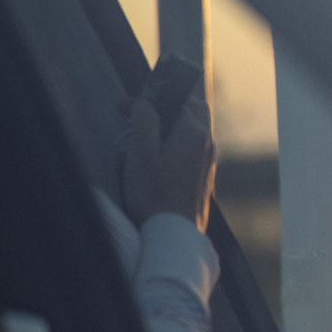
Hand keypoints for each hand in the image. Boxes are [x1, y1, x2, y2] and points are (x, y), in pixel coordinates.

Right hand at [122, 96, 215, 230]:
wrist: (173, 233)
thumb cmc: (154, 194)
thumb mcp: (141, 152)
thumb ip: (144, 120)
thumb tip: (144, 101)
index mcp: (194, 132)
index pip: (176, 99)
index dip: (147, 98)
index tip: (123, 107)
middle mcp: (207, 143)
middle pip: (194, 110)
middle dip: (168, 106)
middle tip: (140, 114)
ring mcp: (208, 161)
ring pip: (194, 130)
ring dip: (172, 125)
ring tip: (144, 138)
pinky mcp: (204, 177)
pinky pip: (193, 149)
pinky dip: (177, 144)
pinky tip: (158, 159)